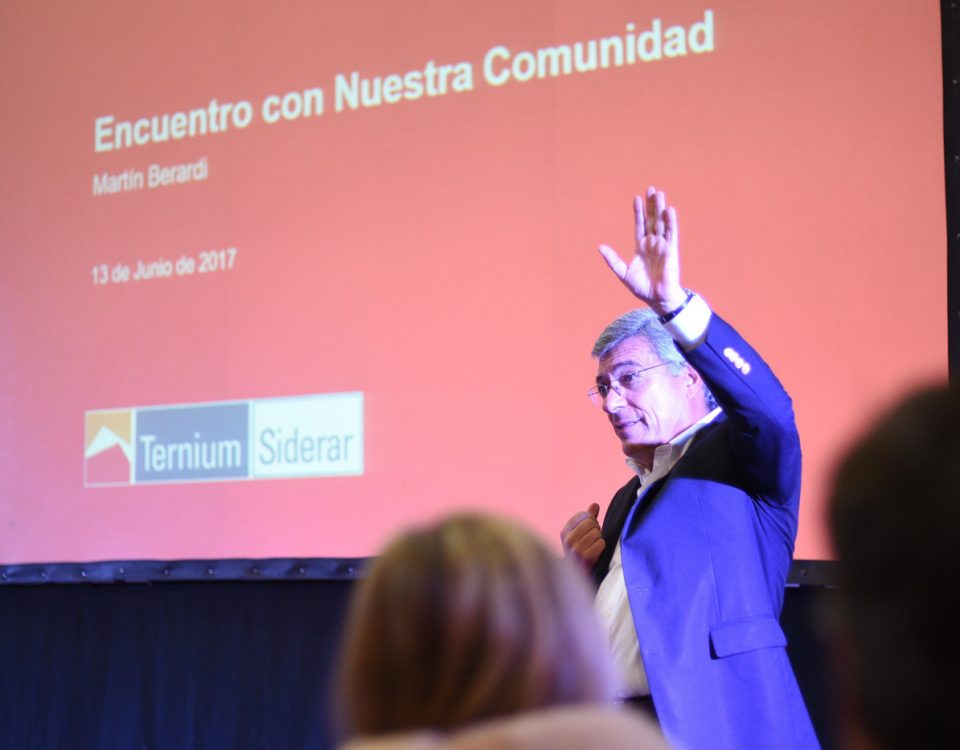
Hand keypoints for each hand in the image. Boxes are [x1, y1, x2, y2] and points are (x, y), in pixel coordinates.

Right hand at [560, 503, 604, 570]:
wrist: (579, 574)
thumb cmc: (581, 552)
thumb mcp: (580, 534)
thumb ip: (588, 518)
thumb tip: (595, 504)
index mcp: (564, 533)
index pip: (582, 516)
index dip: (590, 520)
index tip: (589, 529)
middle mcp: (568, 540)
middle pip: (590, 523)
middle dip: (595, 529)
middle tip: (593, 538)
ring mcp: (576, 550)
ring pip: (596, 533)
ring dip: (599, 538)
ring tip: (594, 545)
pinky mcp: (586, 558)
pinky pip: (601, 543)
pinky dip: (602, 546)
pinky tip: (597, 552)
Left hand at [598, 186, 687, 315]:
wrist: (656, 298)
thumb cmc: (641, 288)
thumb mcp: (623, 273)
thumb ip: (613, 260)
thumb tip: (600, 247)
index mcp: (641, 247)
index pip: (640, 225)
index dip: (639, 212)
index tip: (637, 198)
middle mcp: (653, 244)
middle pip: (652, 220)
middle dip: (651, 205)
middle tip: (651, 189)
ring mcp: (663, 246)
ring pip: (662, 223)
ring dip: (660, 209)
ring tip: (659, 193)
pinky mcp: (671, 250)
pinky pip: (672, 233)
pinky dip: (671, 222)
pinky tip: (669, 210)